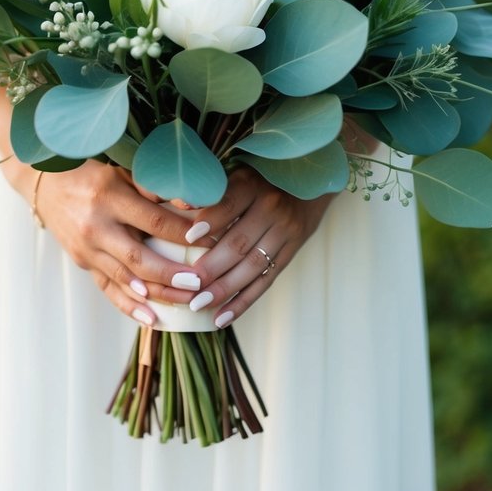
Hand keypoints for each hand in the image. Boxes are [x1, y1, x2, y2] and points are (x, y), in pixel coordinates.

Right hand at [30, 161, 205, 326]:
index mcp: (109, 197)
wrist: (44, 182)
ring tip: (188, 301)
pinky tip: (152, 318)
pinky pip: (108, 289)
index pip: (153, 221)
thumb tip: (192, 202)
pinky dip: (130, 306)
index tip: (209, 242)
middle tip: (201, 282)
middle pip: (139, 258)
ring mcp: (86, 249)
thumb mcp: (121, 169)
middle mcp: (96, 227)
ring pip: (126, 279)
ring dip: (159, 294)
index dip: (182, 233)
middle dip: (173, 274)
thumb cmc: (92, 171)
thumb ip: (154, 186)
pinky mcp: (82, 263)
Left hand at [185, 166, 334, 327]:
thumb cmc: (261, 177)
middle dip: (212, 267)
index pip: (230, 203)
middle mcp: (272, 208)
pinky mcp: (291, 252)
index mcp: (254, 184)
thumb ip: (213, 191)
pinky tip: (222, 317)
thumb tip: (181, 205)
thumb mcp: (238, 173)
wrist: (310, 181)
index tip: (188, 238)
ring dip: (225, 289)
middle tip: (188, 285)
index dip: (211, 220)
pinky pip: (266, 281)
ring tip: (199, 305)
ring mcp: (285, 232)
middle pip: (240, 242)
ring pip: (252, 266)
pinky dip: (243, 302)